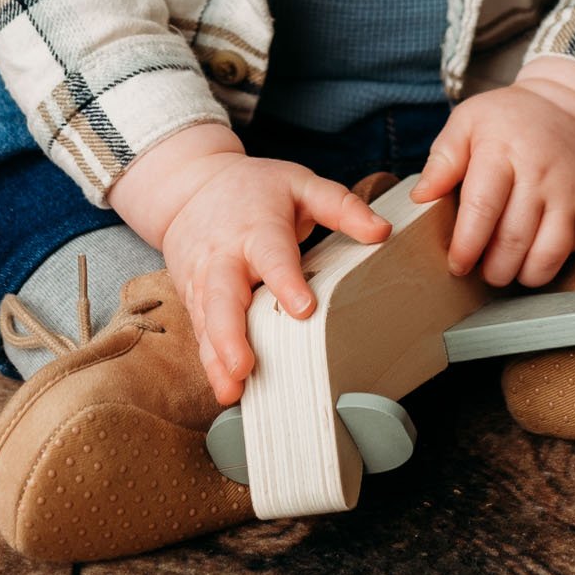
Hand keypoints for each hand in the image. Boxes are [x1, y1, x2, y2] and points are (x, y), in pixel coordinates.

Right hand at [149, 152, 390, 404]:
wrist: (191, 185)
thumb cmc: (255, 188)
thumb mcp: (300, 183)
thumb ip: (341, 206)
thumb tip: (383, 231)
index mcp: (258, 228)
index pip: (272, 256)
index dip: (286, 282)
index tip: (303, 309)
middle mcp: (225, 257)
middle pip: (223, 296)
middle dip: (230, 333)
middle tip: (244, 366)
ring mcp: (203, 280)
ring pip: (206, 321)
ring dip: (216, 358)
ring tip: (231, 391)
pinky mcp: (192, 298)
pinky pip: (199, 332)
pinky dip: (208, 362)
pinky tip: (224, 389)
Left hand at [410, 83, 574, 287]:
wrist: (570, 110)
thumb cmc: (509, 120)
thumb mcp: (468, 121)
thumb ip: (443, 159)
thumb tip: (420, 197)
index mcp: (501, 149)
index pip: (482, 207)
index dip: (467, 244)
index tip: (457, 263)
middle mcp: (539, 172)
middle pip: (513, 238)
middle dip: (491, 268)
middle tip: (477, 271)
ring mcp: (568, 192)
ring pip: (545, 253)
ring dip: (519, 274)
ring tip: (501, 271)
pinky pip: (567, 251)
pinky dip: (545, 266)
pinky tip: (527, 259)